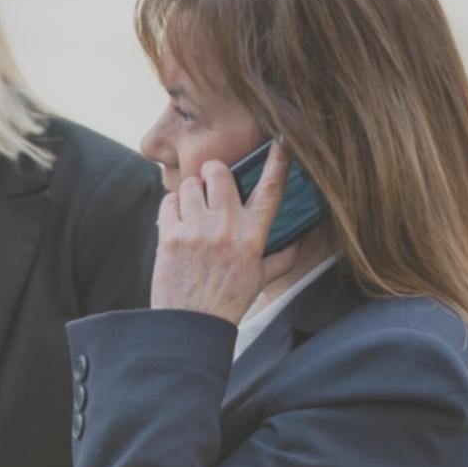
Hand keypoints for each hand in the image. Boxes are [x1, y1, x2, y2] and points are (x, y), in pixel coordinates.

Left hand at [151, 141, 299, 324]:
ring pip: (191, 183)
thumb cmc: (226, 303)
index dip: (278, 161)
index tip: (281, 140)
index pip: (271, 189)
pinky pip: (169, 201)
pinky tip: (177, 224)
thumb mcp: (259, 281)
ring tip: (192, 210)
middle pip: (220, 171)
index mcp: (253, 237)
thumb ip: (281, 259)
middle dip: (214, 172)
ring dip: (191, 192)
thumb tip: (298, 243)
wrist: (190, 326)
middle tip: (211, 184)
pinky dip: (172, 208)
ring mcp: (197, 231)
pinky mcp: (171, 236)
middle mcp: (227, 228)